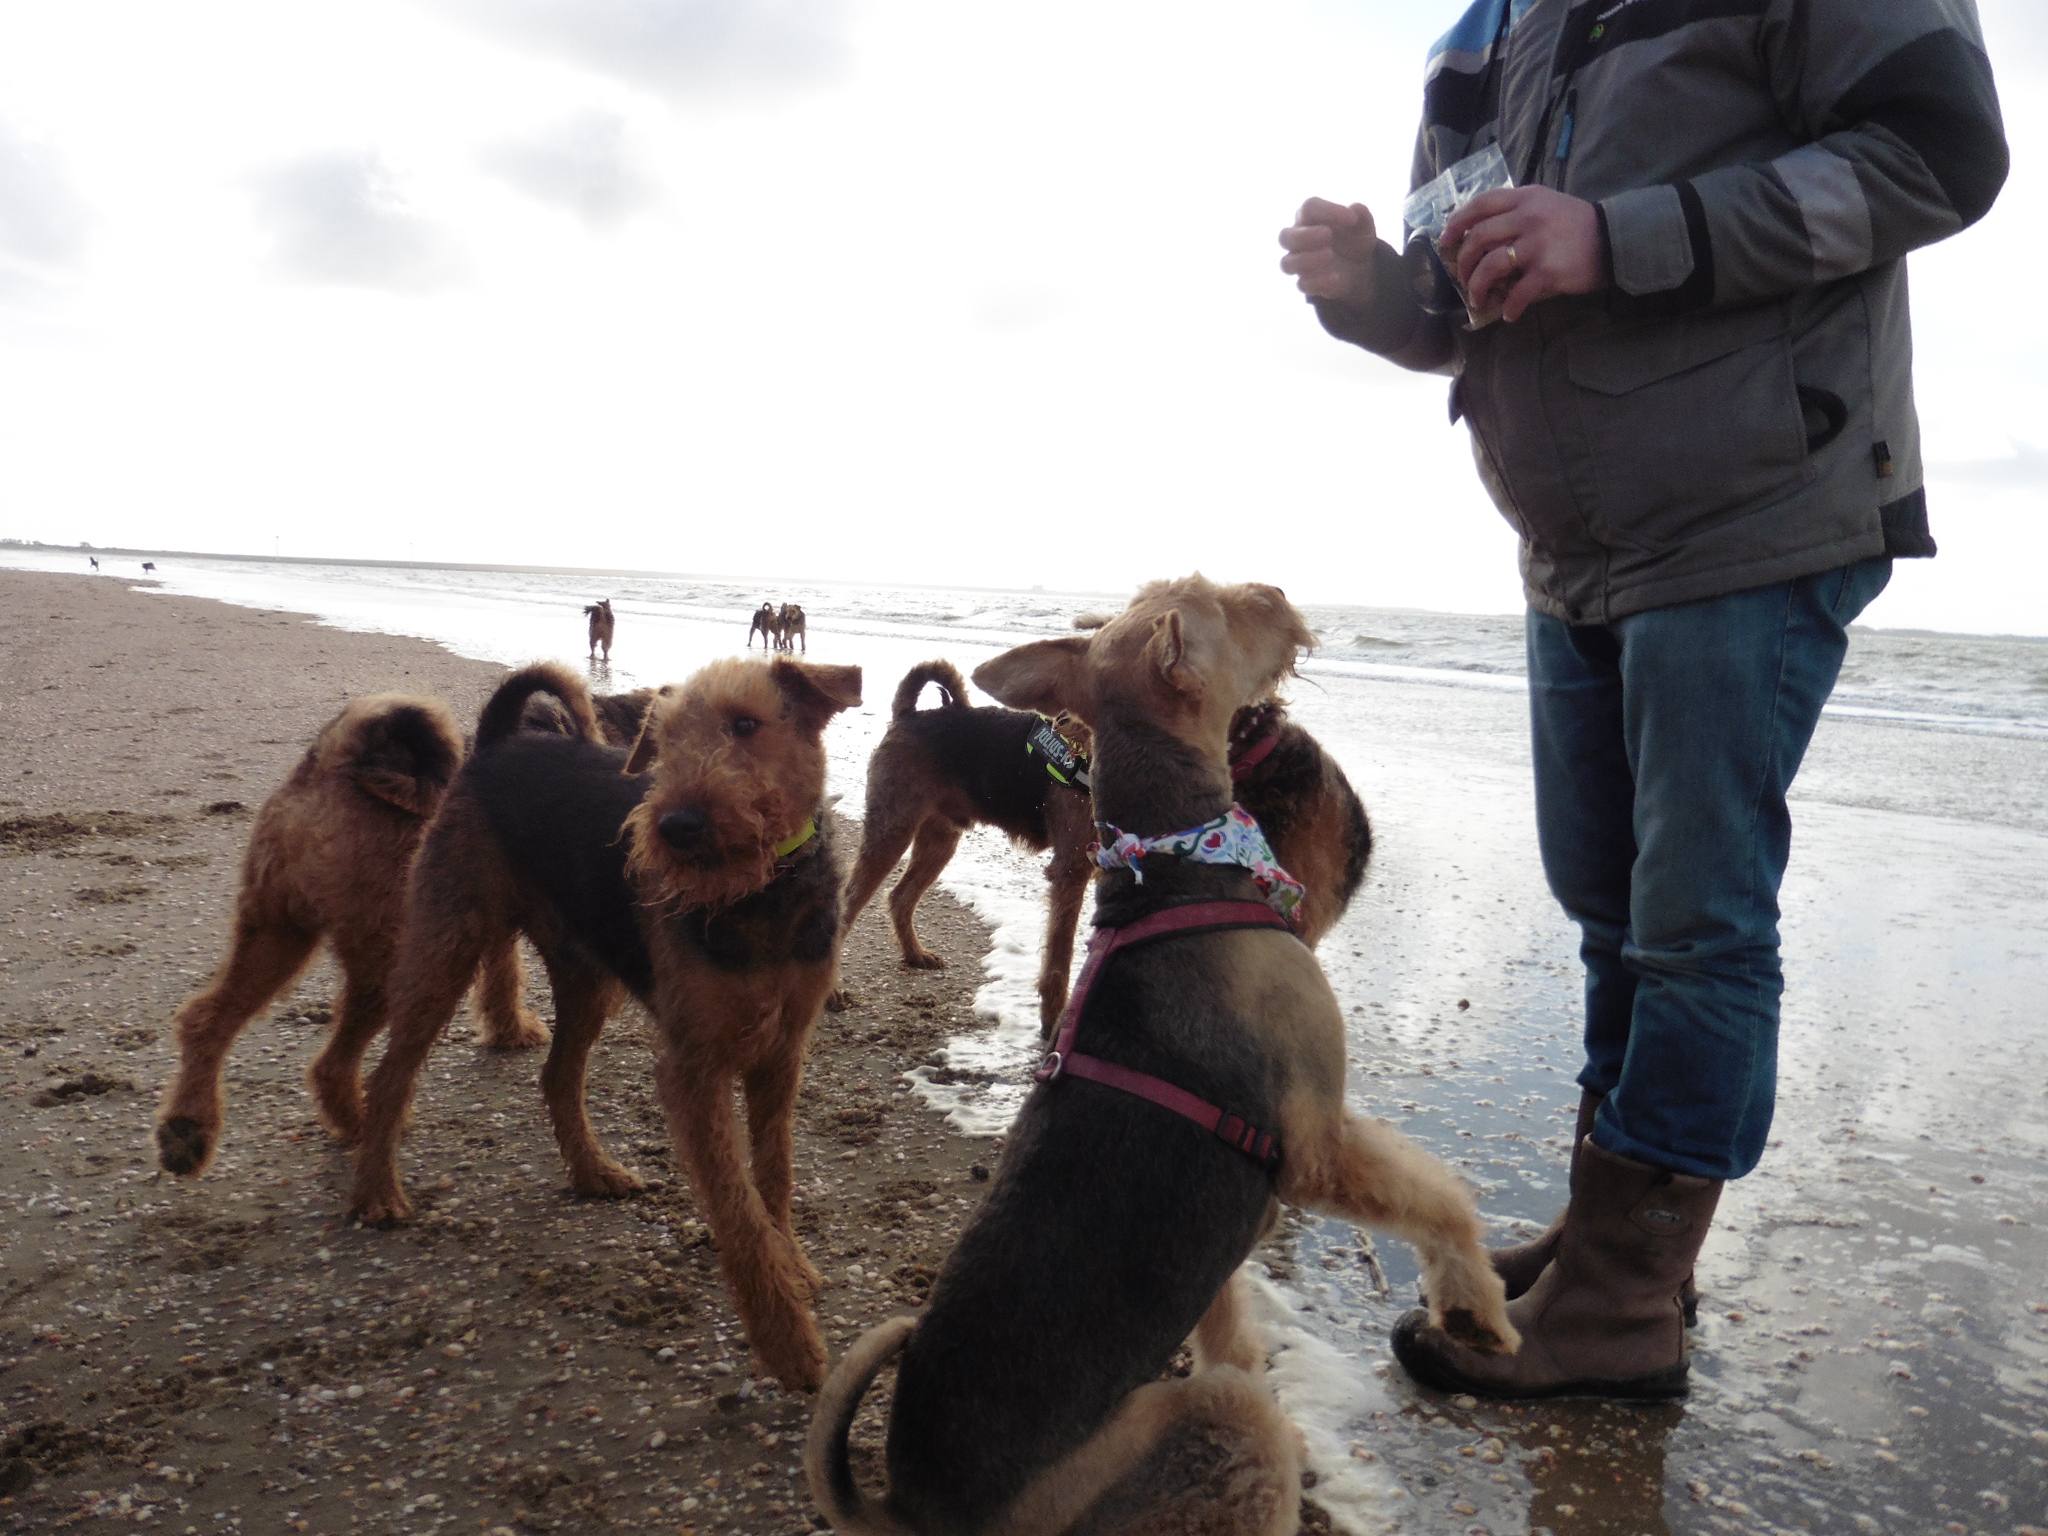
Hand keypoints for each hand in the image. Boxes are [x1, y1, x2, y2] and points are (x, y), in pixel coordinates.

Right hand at [1279, 197, 1381, 307]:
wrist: (1359, 268)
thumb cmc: (1354, 238)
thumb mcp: (1364, 226)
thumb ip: (1362, 215)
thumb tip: (1356, 209)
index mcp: (1311, 218)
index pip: (1309, 208)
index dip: (1328, 210)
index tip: (1352, 218)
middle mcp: (1298, 239)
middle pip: (1285, 236)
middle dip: (1305, 235)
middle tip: (1328, 234)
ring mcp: (1300, 263)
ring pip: (1287, 264)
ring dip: (1306, 260)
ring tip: (1330, 255)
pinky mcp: (1306, 283)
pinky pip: (1302, 285)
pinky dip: (1318, 282)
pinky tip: (1336, 278)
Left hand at [1441, 186, 1605, 322]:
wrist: (1614, 239)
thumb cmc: (1575, 224)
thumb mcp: (1546, 203)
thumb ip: (1516, 211)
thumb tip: (1480, 233)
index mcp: (1525, 198)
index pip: (1481, 203)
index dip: (1457, 222)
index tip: (1445, 240)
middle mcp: (1528, 218)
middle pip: (1478, 238)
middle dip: (1463, 262)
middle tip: (1462, 277)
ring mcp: (1537, 245)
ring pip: (1490, 266)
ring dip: (1477, 287)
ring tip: (1477, 299)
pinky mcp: (1548, 271)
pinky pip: (1517, 294)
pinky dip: (1509, 308)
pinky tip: (1508, 314)